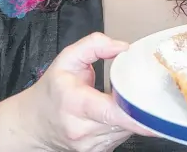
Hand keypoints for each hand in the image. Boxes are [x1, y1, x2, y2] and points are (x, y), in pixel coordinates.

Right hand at [20, 32, 153, 151]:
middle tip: (143, 90)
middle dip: (138, 106)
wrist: (32, 123)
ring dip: (132, 115)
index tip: (153, 108)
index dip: (135, 112)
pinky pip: (122, 137)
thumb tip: (123, 47)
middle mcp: (82, 129)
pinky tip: (117, 113)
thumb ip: (94, 45)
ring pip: (127, 130)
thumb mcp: (67, 58)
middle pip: (125, 120)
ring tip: (125, 99)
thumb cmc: (53, 90)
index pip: (110, 112)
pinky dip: (125, 124)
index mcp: (75, 103)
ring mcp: (90, 146)